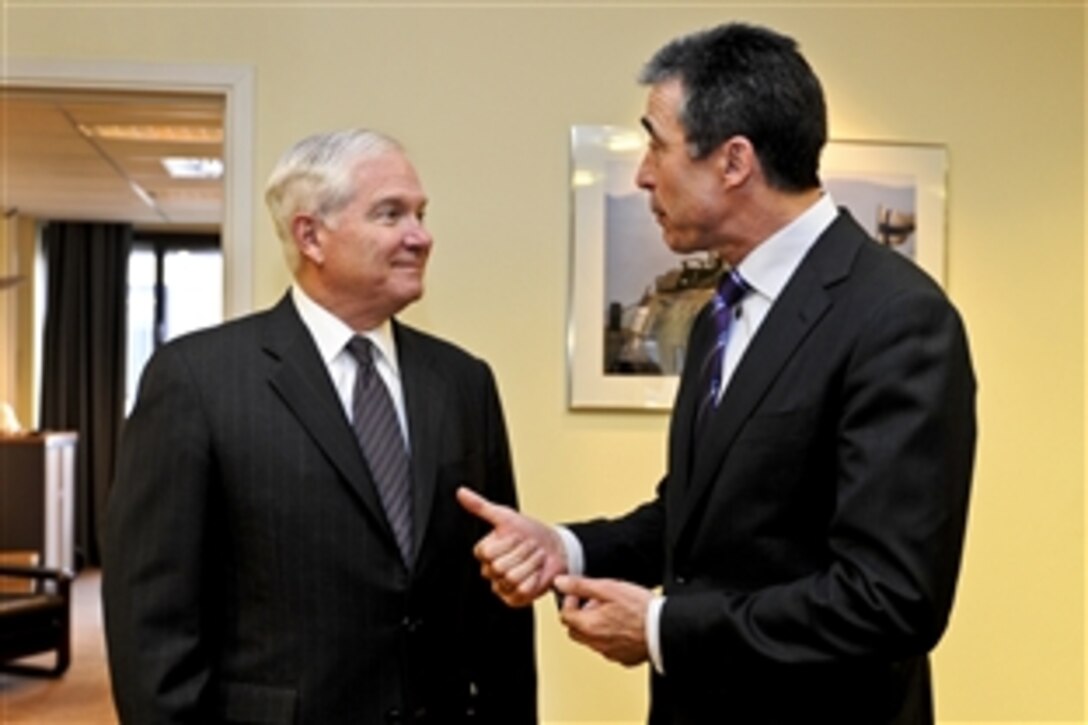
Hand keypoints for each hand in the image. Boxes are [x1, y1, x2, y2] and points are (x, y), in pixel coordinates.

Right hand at [456, 487, 567, 606]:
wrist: (555, 547)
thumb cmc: (530, 532)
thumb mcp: (505, 516)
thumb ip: (480, 506)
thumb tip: (461, 492)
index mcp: (485, 553)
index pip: (486, 553)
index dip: (507, 543)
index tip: (516, 536)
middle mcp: (491, 571)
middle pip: (499, 566)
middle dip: (521, 553)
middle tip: (529, 548)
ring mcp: (502, 586)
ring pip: (511, 577)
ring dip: (530, 565)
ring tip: (534, 559)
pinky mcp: (515, 598)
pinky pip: (522, 590)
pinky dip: (534, 579)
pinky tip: (536, 573)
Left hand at [554, 574, 650, 666]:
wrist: (664, 629)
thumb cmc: (640, 610)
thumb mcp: (608, 588)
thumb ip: (581, 585)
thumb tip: (560, 582)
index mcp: (588, 626)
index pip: (564, 616)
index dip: (570, 601)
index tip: (579, 594)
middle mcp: (596, 643)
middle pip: (575, 630)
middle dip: (579, 615)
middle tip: (594, 603)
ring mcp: (609, 653)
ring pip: (591, 640)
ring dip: (594, 626)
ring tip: (612, 612)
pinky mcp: (624, 658)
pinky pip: (609, 648)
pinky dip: (610, 637)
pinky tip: (623, 626)